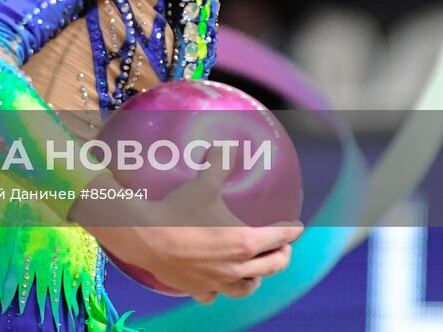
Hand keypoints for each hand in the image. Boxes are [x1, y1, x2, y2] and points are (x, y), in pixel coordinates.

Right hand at [71, 160, 302, 303]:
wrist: (145, 237)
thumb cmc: (177, 211)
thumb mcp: (202, 184)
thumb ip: (219, 164)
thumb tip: (226, 147)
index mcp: (245, 242)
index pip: (280, 238)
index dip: (292, 231)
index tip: (297, 228)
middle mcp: (236, 267)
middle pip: (271, 266)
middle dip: (281, 255)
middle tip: (283, 247)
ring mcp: (217, 281)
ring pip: (247, 287)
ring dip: (256, 278)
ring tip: (256, 271)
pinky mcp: (197, 288)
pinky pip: (214, 294)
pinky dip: (219, 289)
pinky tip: (216, 282)